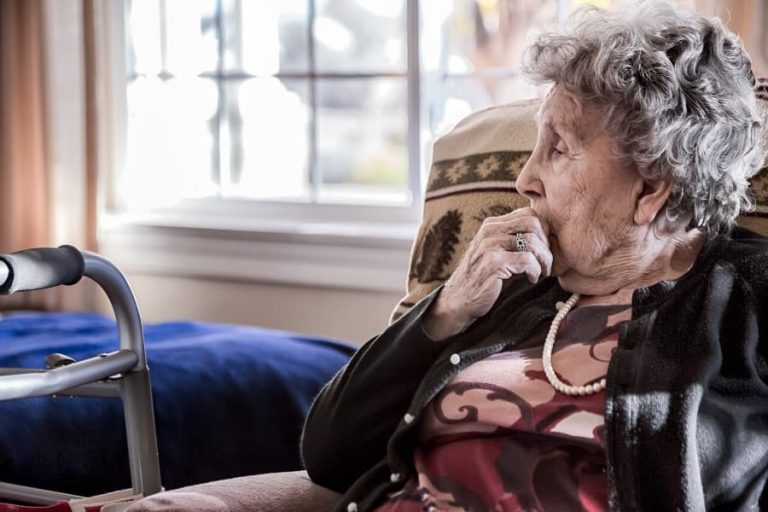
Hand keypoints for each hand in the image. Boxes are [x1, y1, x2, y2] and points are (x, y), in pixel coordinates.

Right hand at [422, 208, 552, 339]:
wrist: (458, 300)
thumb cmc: (484, 279)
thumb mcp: (498, 253)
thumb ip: (515, 240)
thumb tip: (548, 235)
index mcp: (491, 225)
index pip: (528, 214)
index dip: (543, 232)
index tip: (542, 251)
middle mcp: (489, 230)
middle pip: (533, 223)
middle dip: (546, 244)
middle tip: (545, 263)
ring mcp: (490, 245)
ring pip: (533, 241)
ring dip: (544, 260)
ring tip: (541, 273)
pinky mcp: (493, 263)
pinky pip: (527, 260)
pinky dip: (535, 271)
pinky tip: (531, 279)